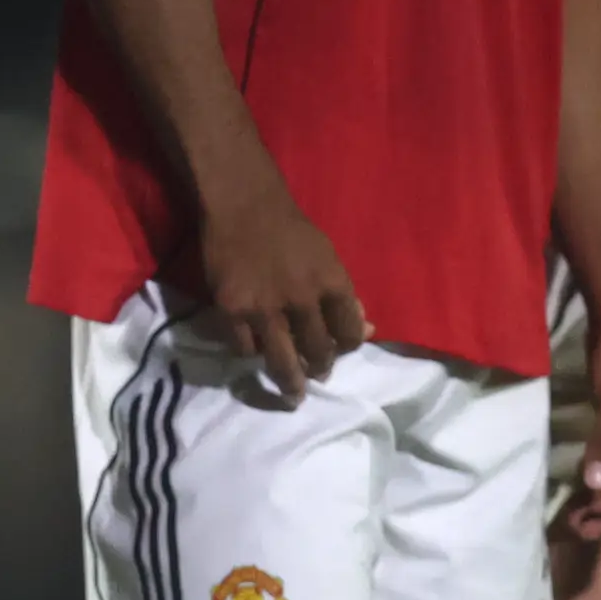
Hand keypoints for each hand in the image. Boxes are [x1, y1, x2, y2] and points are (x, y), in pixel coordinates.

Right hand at [196, 176, 365, 404]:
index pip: (350, 334)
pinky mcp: (232, 310)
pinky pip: (245, 348)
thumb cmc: (290, 230)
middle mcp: (302, 300)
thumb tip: (368, 330)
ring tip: (292, 394)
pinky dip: (250, 352)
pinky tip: (254, 349)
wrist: (243, 205)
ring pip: (282, 362)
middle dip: (320, 370)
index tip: (339, 351)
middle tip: (317, 377)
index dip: (347, 347)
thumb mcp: (327, 257)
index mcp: (332, 284)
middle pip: (318, 353)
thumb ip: (344, 297)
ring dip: (290, 383)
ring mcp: (265, 308)